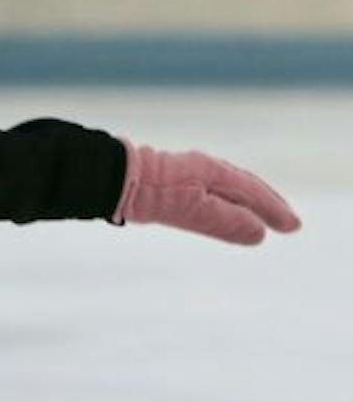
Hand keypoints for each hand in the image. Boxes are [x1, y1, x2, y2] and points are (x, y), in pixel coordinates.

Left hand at [114, 141, 300, 245]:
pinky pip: (211, 189)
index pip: (252, 192)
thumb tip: (258, 233)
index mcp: (213, 171)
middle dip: (267, 204)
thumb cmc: (148, 192)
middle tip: (288, 222)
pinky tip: (222, 209)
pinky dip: (227, 200)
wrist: (109, 177)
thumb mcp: (190, 209)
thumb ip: (223, 220)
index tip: (293, 227)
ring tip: (263, 217)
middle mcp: (204, 167)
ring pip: (228, 186)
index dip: (273, 210)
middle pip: (244, 185)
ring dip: (249, 201)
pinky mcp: (173, 181)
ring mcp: (188, 172)